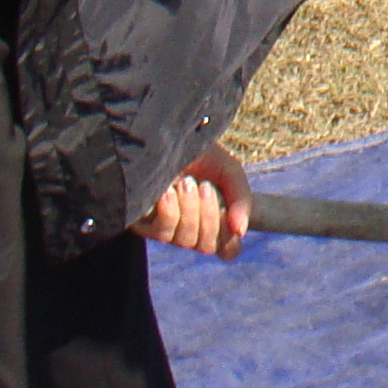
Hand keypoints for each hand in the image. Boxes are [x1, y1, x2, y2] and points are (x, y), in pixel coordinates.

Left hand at [136, 144, 252, 261]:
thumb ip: (242, 199)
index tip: (226, 212)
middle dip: (209, 215)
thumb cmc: (198, 154)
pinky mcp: (145, 225)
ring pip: (187, 241)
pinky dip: (170, 211)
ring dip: (190, 209)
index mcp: (213, 220)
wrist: (166, 136)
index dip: (230, 240)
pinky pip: (163, 232)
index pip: (228, 251)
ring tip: (185, 183)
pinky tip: (167, 191)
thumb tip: (240, 231)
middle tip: (204, 187)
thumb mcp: (229, 171)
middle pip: (208, 247)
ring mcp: (167, 229)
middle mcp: (190, 229)